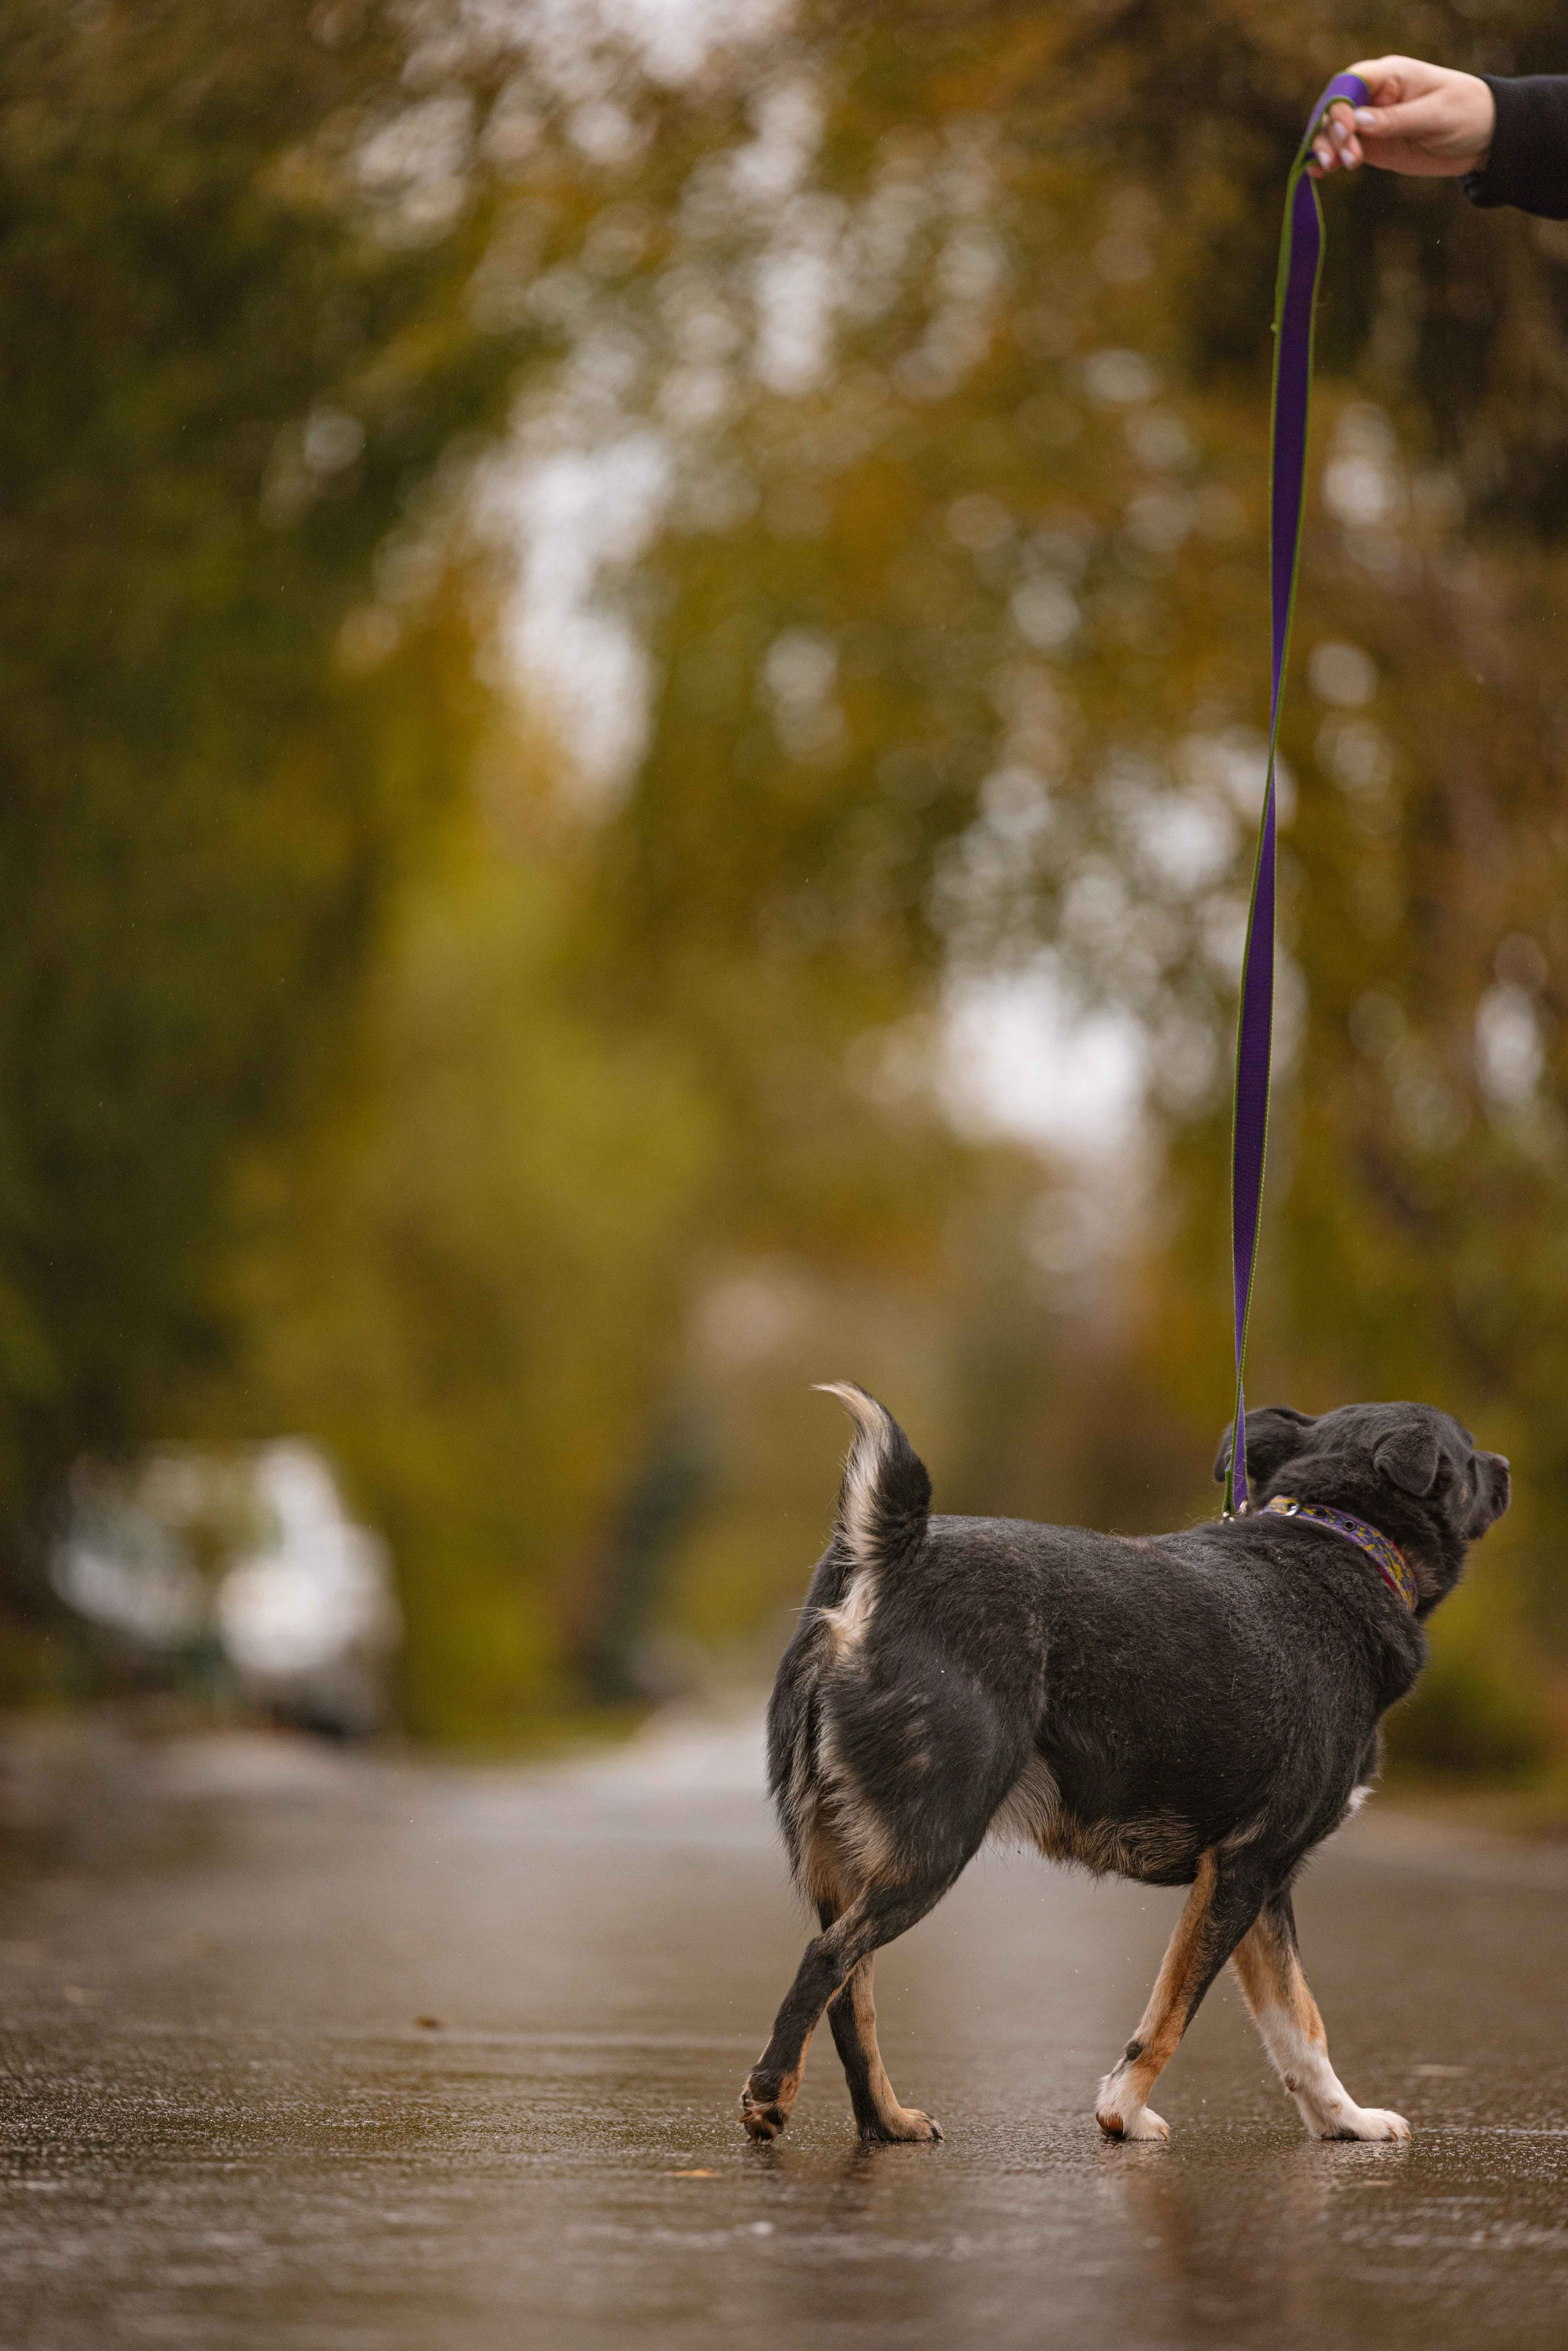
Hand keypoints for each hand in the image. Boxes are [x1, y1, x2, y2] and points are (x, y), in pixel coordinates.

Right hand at [1308, 56, 1495, 180]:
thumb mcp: (1434, 115)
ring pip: (1334, 132)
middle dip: (1331, 132)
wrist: (1482, 137)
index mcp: (1390, 76)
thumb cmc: (1465, 112)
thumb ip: (1395, 119)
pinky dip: (1329, 162)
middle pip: (1335, 109)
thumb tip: (1357, 122)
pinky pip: (1343, 152)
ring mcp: (1370, 123)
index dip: (1340, 105)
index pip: (1351, 83)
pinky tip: (1318, 173)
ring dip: (1327, 148)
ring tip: (1332, 167)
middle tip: (1344, 158)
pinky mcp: (1372, 147)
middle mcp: (1374, 97)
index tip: (1349, 130)